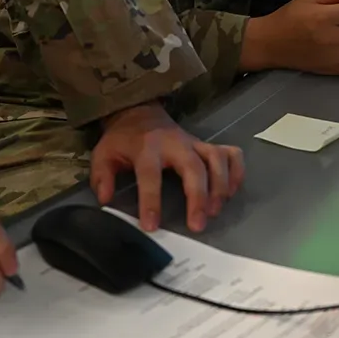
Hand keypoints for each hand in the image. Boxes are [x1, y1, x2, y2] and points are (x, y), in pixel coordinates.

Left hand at [90, 102, 244, 232]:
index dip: (151, 200)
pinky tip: (232, 192)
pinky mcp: (206, 144)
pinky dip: (236, 171)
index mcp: (147, 148)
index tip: (151, 226)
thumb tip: (105, 199)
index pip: (150, 174)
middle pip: (193, 167)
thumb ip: (102, 176)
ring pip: (216, 159)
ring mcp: (194, 143)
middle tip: (198, 224)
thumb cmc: (123, 139)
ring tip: (215, 211)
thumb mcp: (104, 153)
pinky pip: (230, 153)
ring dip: (220, 185)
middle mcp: (175, 144)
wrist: (139, 112)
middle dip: (198, 196)